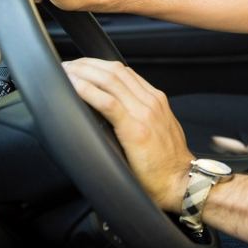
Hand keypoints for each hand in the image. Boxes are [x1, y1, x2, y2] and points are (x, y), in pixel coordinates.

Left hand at [62, 58, 193, 212]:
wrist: (182, 182)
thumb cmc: (167, 165)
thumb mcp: (158, 132)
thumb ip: (141, 119)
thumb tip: (114, 116)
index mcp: (156, 101)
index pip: (124, 72)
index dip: (98, 65)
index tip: (80, 67)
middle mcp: (151, 102)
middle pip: (114, 71)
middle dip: (87, 65)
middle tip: (66, 66)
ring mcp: (144, 113)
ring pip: (110, 81)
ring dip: (83, 74)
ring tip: (65, 73)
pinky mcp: (135, 129)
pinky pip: (108, 103)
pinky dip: (88, 91)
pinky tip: (74, 88)